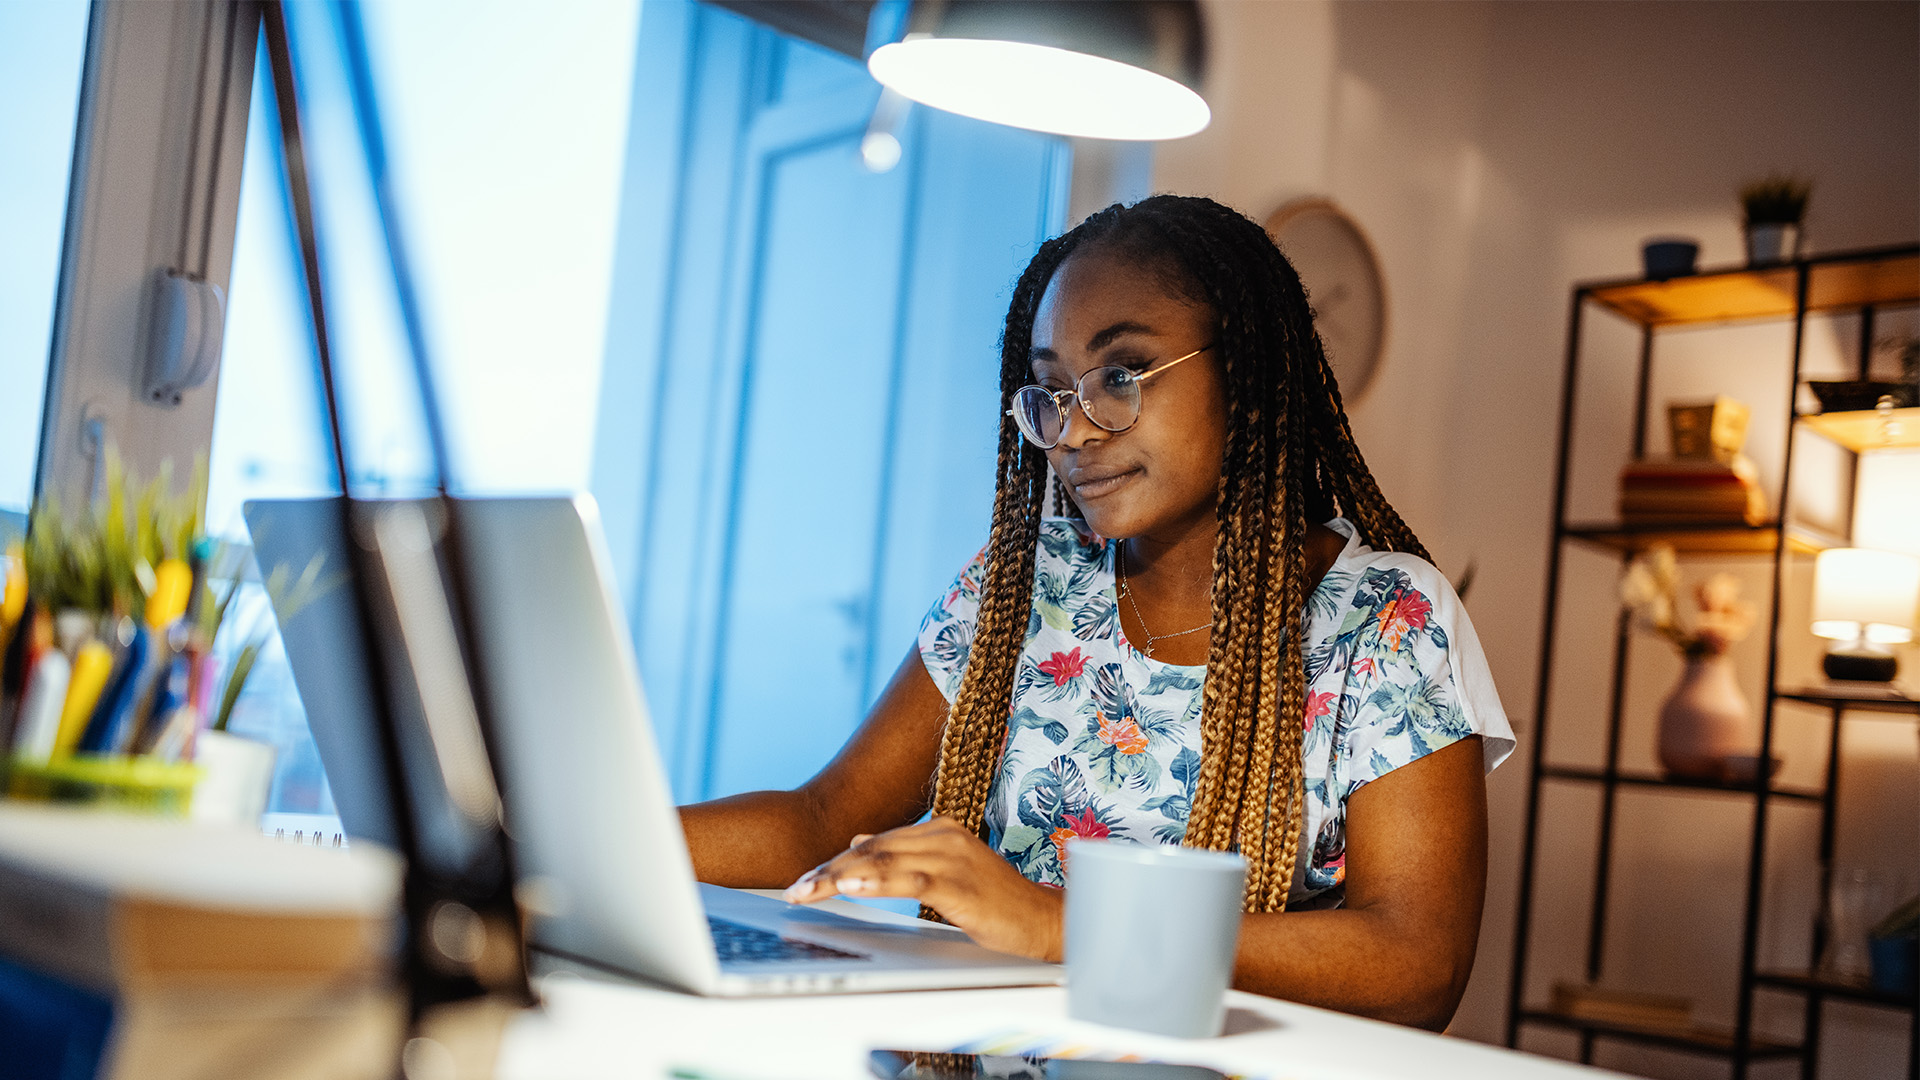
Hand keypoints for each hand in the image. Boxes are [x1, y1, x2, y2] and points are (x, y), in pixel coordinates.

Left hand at [781, 817, 1063, 961]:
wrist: (1046, 922)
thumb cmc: (997, 904)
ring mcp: (953, 856)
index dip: (836, 863)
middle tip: (794, 889)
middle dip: (829, 871)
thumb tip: (859, 843)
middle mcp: (944, 835)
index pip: (874, 844)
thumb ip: (905, 858)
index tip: (804, 881)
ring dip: (841, 877)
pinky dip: (879, 882)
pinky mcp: (961, 882)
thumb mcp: (945, 874)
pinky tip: (853, 888)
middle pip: (872, 850)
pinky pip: (912, 880)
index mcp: (938, 830)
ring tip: (808, 889)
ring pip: (885, 861)